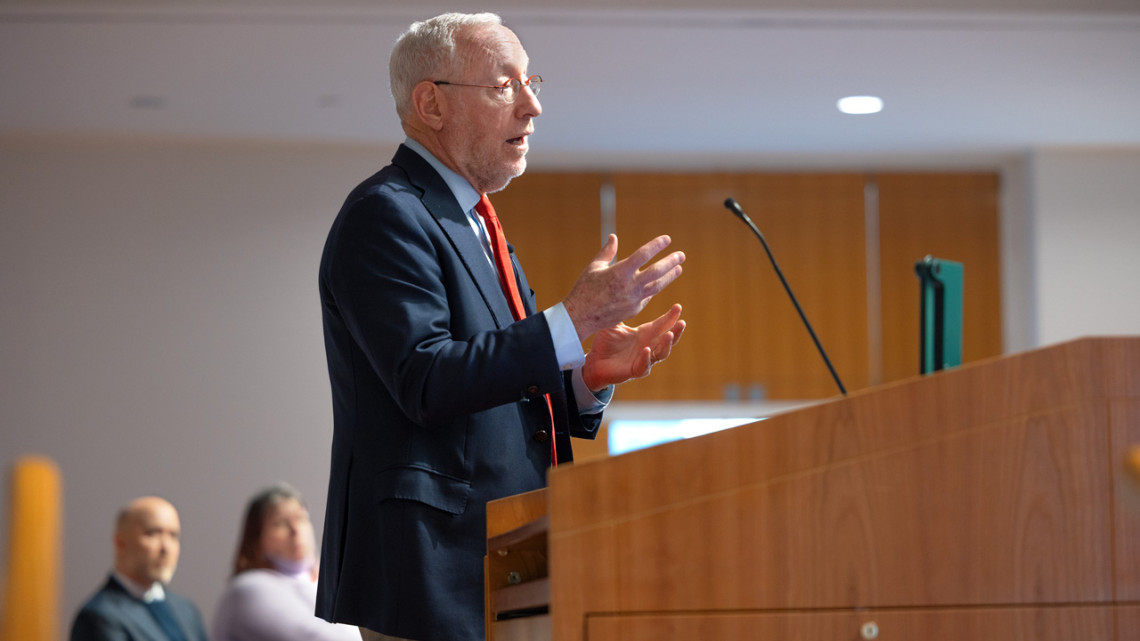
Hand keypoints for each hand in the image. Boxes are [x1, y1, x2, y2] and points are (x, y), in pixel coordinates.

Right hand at [562, 234, 684, 341]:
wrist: (580, 316)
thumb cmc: (584, 289)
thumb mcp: (594, 267)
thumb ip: (607, 252)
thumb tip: (613, 237)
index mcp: (619, 272)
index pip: (643, 255)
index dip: (656, 245)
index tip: (667, 239)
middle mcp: (629, 286)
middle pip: (656, 271)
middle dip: (671, 262)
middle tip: (681, 255)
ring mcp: (633, 300)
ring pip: (657, 286)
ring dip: (670, 276)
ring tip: (679, 268)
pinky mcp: (634, 310)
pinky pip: (647, 297)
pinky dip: (653, 288)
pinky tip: (659, 282)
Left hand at [582, 304, 685, 390]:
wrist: (594, 361)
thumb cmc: (605, 342)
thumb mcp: (614, 323)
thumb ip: (621, 310)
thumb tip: (622, 289)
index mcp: (645, 333)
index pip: (662, 324)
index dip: (671, 316)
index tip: (678, 306)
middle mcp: (648, 346)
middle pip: (668, 339)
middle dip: (676, 331)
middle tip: (681, 322)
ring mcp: (644, 359)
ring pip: (661, 354)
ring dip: (666, 345)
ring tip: (669, 334)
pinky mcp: (635, 370)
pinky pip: (644, 366)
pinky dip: (646, 359)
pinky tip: (646, 350)